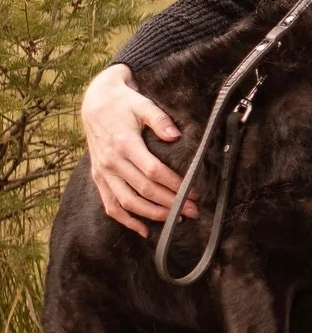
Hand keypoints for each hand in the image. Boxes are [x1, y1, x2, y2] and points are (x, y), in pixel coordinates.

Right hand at [81, 64, 196, 236]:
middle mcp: (111, 162)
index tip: (194, 192)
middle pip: (143, 190)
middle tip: (194, 211)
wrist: (95, 102)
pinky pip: (110, 205)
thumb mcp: (143, 104)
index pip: (152, 171)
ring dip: (152, 215)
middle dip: (170, 203)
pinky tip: (144, 230)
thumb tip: (175, 135)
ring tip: (176, 219)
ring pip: (127, 202)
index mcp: (124, 144)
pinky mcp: (98, 178)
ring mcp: (103, 172)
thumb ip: (159, 119)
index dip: (174, 184)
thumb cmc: (124, 103)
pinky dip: (126, 220)